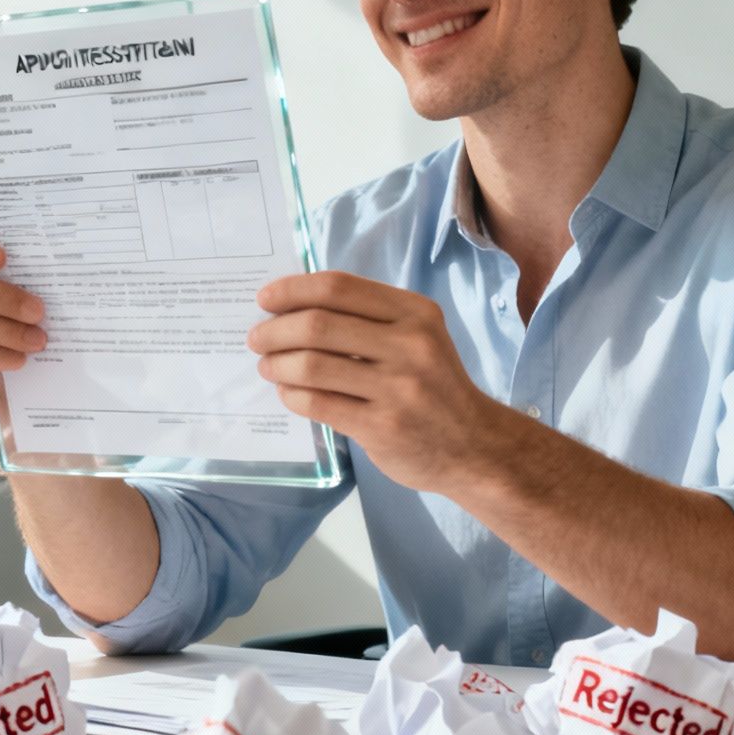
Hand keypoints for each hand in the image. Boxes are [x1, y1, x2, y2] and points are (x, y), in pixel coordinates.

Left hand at [247, 271, 506, 492]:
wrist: (475, 446)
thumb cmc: (436, 387)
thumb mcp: (419, 338)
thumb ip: (369, 321)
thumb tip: (294, 310)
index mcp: (415, 313)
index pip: (339, 287)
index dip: (293, 290)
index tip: (266, 300)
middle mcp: (410, 344)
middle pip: (318, 324)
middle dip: (275, 330)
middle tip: (258, 339)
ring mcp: (398, 387)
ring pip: (313, 366)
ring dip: (278, 364)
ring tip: (269, 367)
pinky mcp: (383, 426)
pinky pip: (319, 404)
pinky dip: (293, 396)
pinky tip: (288, 394)